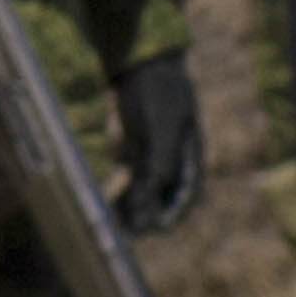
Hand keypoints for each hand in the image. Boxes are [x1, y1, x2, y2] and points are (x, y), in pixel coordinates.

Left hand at [116, 49, 206, 231]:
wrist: (141, 63)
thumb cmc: (160, 90)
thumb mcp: (162, 122)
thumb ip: (162, 154)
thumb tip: (159, 185)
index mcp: (190, 157)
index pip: (186, 195)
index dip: (173, 213)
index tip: (159, 227)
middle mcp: (172, 163)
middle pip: (161, 199)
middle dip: (146, 217)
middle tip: (130, 233)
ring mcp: (152, 159)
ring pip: (142, 194)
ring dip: (130, 210)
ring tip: (114, 225)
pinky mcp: (134, 153)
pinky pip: (127, 180)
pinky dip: (119, 192)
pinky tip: (106, 202)